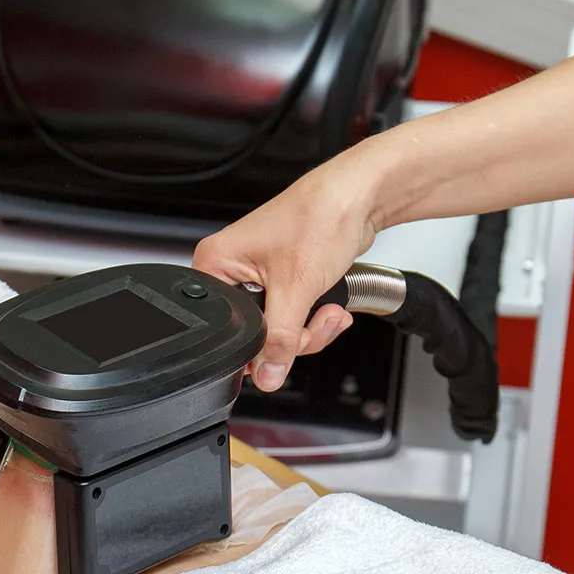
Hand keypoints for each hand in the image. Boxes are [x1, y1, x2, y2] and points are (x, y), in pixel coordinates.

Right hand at [192, 157, 382, 391]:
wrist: (357, 198)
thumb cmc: (320, 216)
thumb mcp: (296, 286)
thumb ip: (278, 338)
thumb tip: (266, 375)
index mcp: (216, 265)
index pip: (223, 329)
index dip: (257, 347)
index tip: (286, 344)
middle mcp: (232, 270)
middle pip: (253, 335)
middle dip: (293, 337)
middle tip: (314, 321)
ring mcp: (258, 276)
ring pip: (277, 330)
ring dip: (310, 328)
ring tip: (329, 310)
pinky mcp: (284, 279)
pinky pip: (292, 317)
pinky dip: (315, 317)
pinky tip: (330, 305)